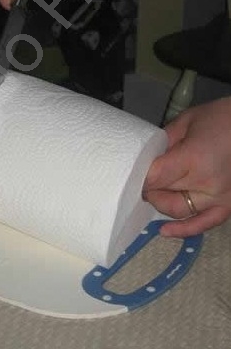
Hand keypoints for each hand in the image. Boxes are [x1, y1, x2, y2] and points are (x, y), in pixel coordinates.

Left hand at [143, 97, 230, 236]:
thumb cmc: (221, 118)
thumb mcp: (187, 121)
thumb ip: (164, 141)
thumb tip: (144, 158)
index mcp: (193, 159)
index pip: (154, 177)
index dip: (138, 177)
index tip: (128, 173)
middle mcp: (206, 184)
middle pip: (162, 194)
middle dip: (147, 187)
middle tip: (138, 178)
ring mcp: (218, 198)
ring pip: (177, 210)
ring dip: (160, 203)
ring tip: (153, 192)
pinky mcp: (228, 205)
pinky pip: (204, 224)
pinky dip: (184, 230)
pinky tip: (165, 231)